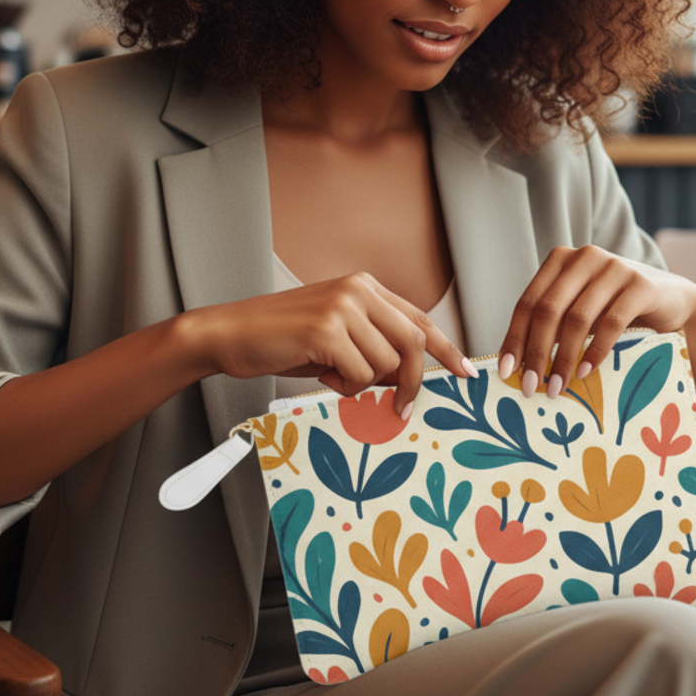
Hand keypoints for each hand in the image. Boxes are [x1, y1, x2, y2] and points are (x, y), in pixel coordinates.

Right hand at [189, 273, 475, 417]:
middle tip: (401, 409)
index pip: (420, 319)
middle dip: (413, 381)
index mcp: (364, 287)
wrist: (229, 334)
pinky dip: (345, 387)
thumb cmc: (281, 340)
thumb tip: (409, 379)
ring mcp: (343, 307)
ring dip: (364, 384)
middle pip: (413, 341)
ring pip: (387, 363)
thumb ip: (373, 346)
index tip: (466, 373)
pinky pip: (360, 374)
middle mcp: (358, 290)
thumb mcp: (335, 336)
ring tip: (332, 375)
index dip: (447, 349)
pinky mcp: (327, 330)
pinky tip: (321, 375)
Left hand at [497, 245, 695, 397]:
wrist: (672, 300)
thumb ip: (552, 325)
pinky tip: (585, 372)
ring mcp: (614, 268)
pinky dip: (595, 350)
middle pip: (548, 310)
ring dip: (563, 357)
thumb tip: (515, 366)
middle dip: (536, 352)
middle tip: (529, 386)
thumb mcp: (579, 311)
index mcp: (561, 261)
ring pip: (578, 318)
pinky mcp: (640, 285)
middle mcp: (585, 258)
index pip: (528, 302)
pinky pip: (611, 322)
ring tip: (556, 387)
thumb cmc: (615, 309)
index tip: (505, 372)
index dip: (514, 338)